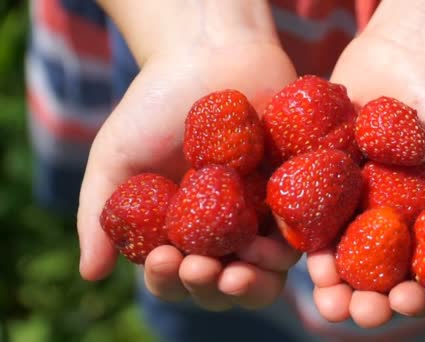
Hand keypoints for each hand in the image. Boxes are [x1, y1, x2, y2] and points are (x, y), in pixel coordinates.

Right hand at [76, 39, 300, 309]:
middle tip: (204, 271)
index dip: (170, 281)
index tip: (166, 260)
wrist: (207, 56)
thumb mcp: (115, 159)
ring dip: (252, 282)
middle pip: (224, 284)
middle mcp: (222, 231)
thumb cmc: (154, 106)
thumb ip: (100, 214)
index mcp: (180, 231)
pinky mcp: (295, 194)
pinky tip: (270, 243)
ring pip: (266, 271)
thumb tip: (89, 275)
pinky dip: (286, 248)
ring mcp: (260, 215)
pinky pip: (299, 233)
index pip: (175, 276)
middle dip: (212, 289)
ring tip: (239, 269)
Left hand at [308, 6, 424, 326]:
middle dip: (364, 300)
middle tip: (355, 313)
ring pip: (338, 253)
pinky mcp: (320, 177)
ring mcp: (352, 202)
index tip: (405, 302)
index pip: (421, 278)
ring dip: (329, 280)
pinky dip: (305, 236)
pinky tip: (303, 253)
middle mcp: (388, 223)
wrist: (418, 53)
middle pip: (374, 276)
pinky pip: (309, 212)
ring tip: (325, 294)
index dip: (415, 297)